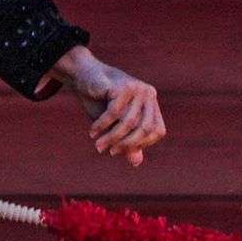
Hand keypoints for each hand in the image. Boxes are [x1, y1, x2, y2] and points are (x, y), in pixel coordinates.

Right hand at [48, 46, 165, 165]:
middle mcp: (149, 95)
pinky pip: (114, 112)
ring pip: (129, 121)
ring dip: (112, 137)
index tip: (122, 151)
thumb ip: (128, 143)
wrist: (84, 77)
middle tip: (110, 152)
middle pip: (145, 128)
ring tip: (98, 145)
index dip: (141, 144)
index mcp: (152, 104)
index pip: (157, 131)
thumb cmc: (102, 103)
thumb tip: (137, 162)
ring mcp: (138, 89)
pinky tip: (93, 131)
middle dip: (126, 144)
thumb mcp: (116, 126)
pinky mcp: (123, 86)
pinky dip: (102, 125)